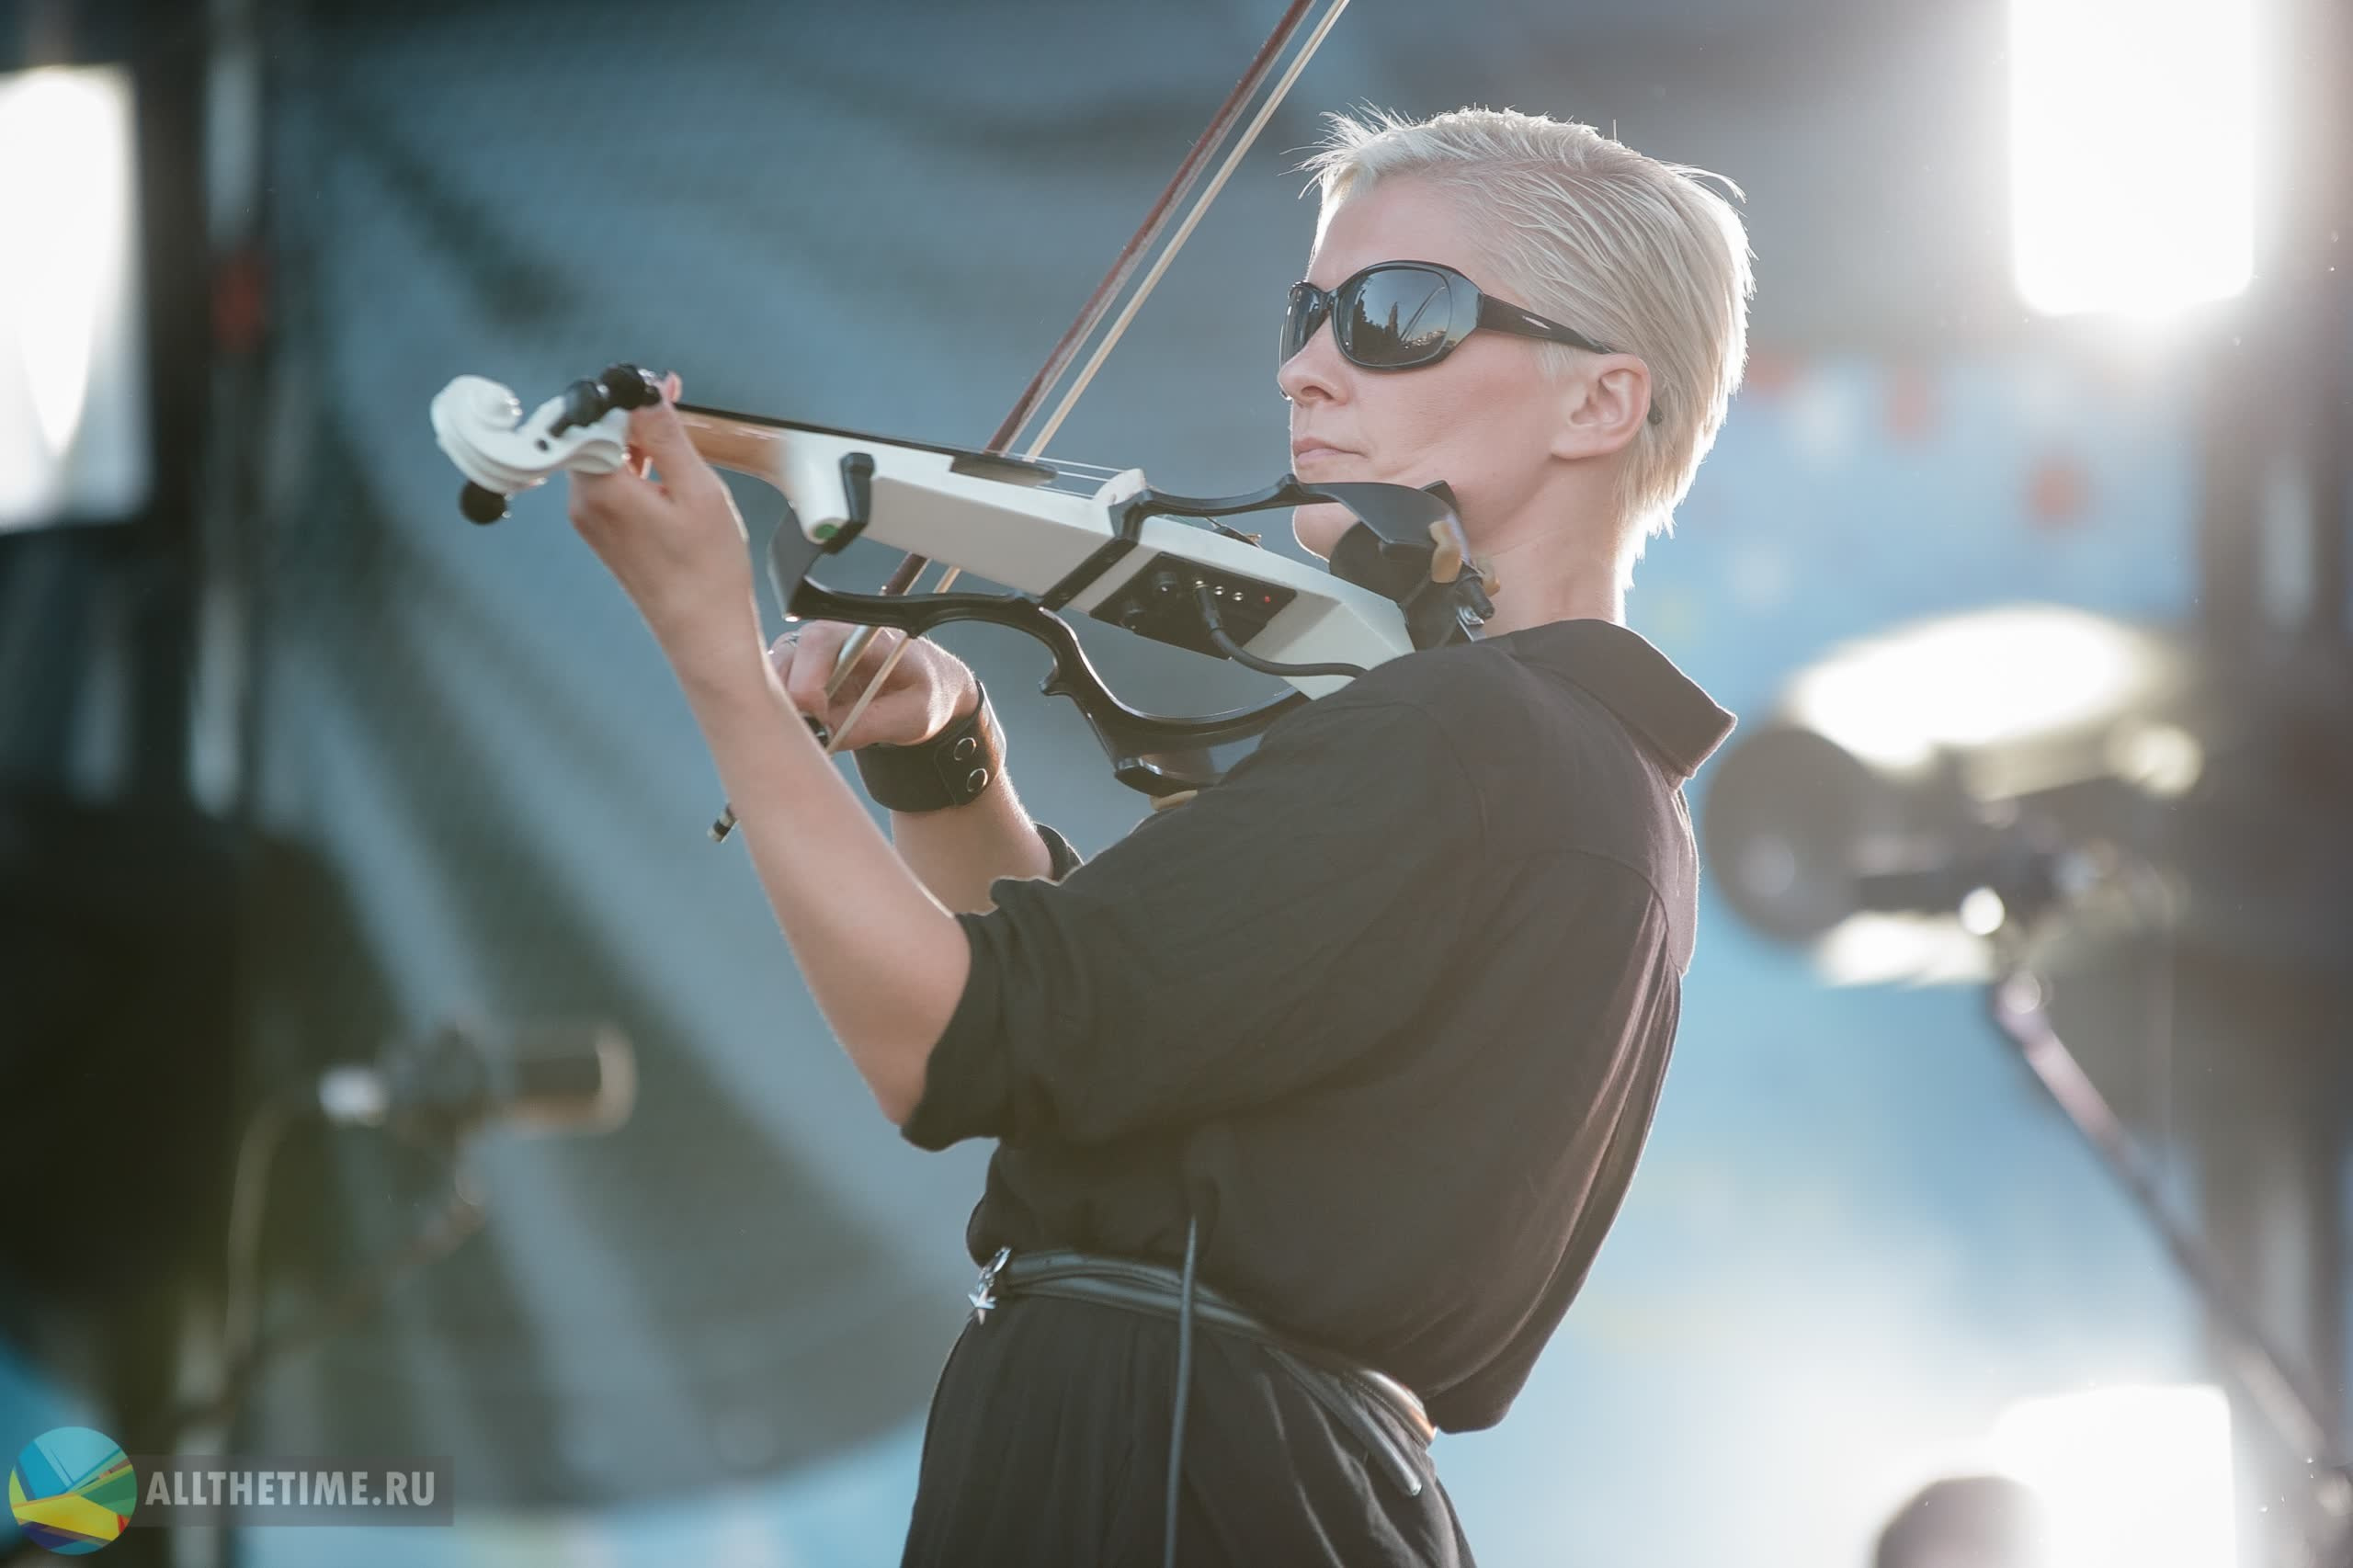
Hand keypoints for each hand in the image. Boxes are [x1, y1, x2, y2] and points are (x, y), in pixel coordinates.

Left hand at [567, 372, 758, 666]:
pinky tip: (667, 467)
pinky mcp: (604, 532)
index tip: (653, 387)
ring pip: (604, 458)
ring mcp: (591, 520)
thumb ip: (667, 436)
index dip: (623, 397)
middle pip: (595, 436)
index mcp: (601, 490)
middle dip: (631, 416)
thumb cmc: (706, 574)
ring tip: (676, 436)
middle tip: (670, 400)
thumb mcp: (699, 491)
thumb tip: (646, 395)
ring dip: (636, 441)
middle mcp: (585, 504)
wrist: (703, 632)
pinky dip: (636, 467)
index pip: (594, 419)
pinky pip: (611, 483)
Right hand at [770, 621, 978, 750]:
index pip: (817, 643)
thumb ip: (873, 723)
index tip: (819, 718)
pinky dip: (786, 712)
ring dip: (786, 709)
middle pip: (785, 657)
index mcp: (863, 634)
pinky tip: (810, 728)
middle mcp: (831, 636)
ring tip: (816, 731)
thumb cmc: (927, 692)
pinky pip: (777, 689)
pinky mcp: (803, 672)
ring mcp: (812, 653)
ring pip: (774, 675)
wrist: (932, 689)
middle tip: (814, 733)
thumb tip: (830, 735)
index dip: (808, 682)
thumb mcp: (914, 714)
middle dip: (791, 701)